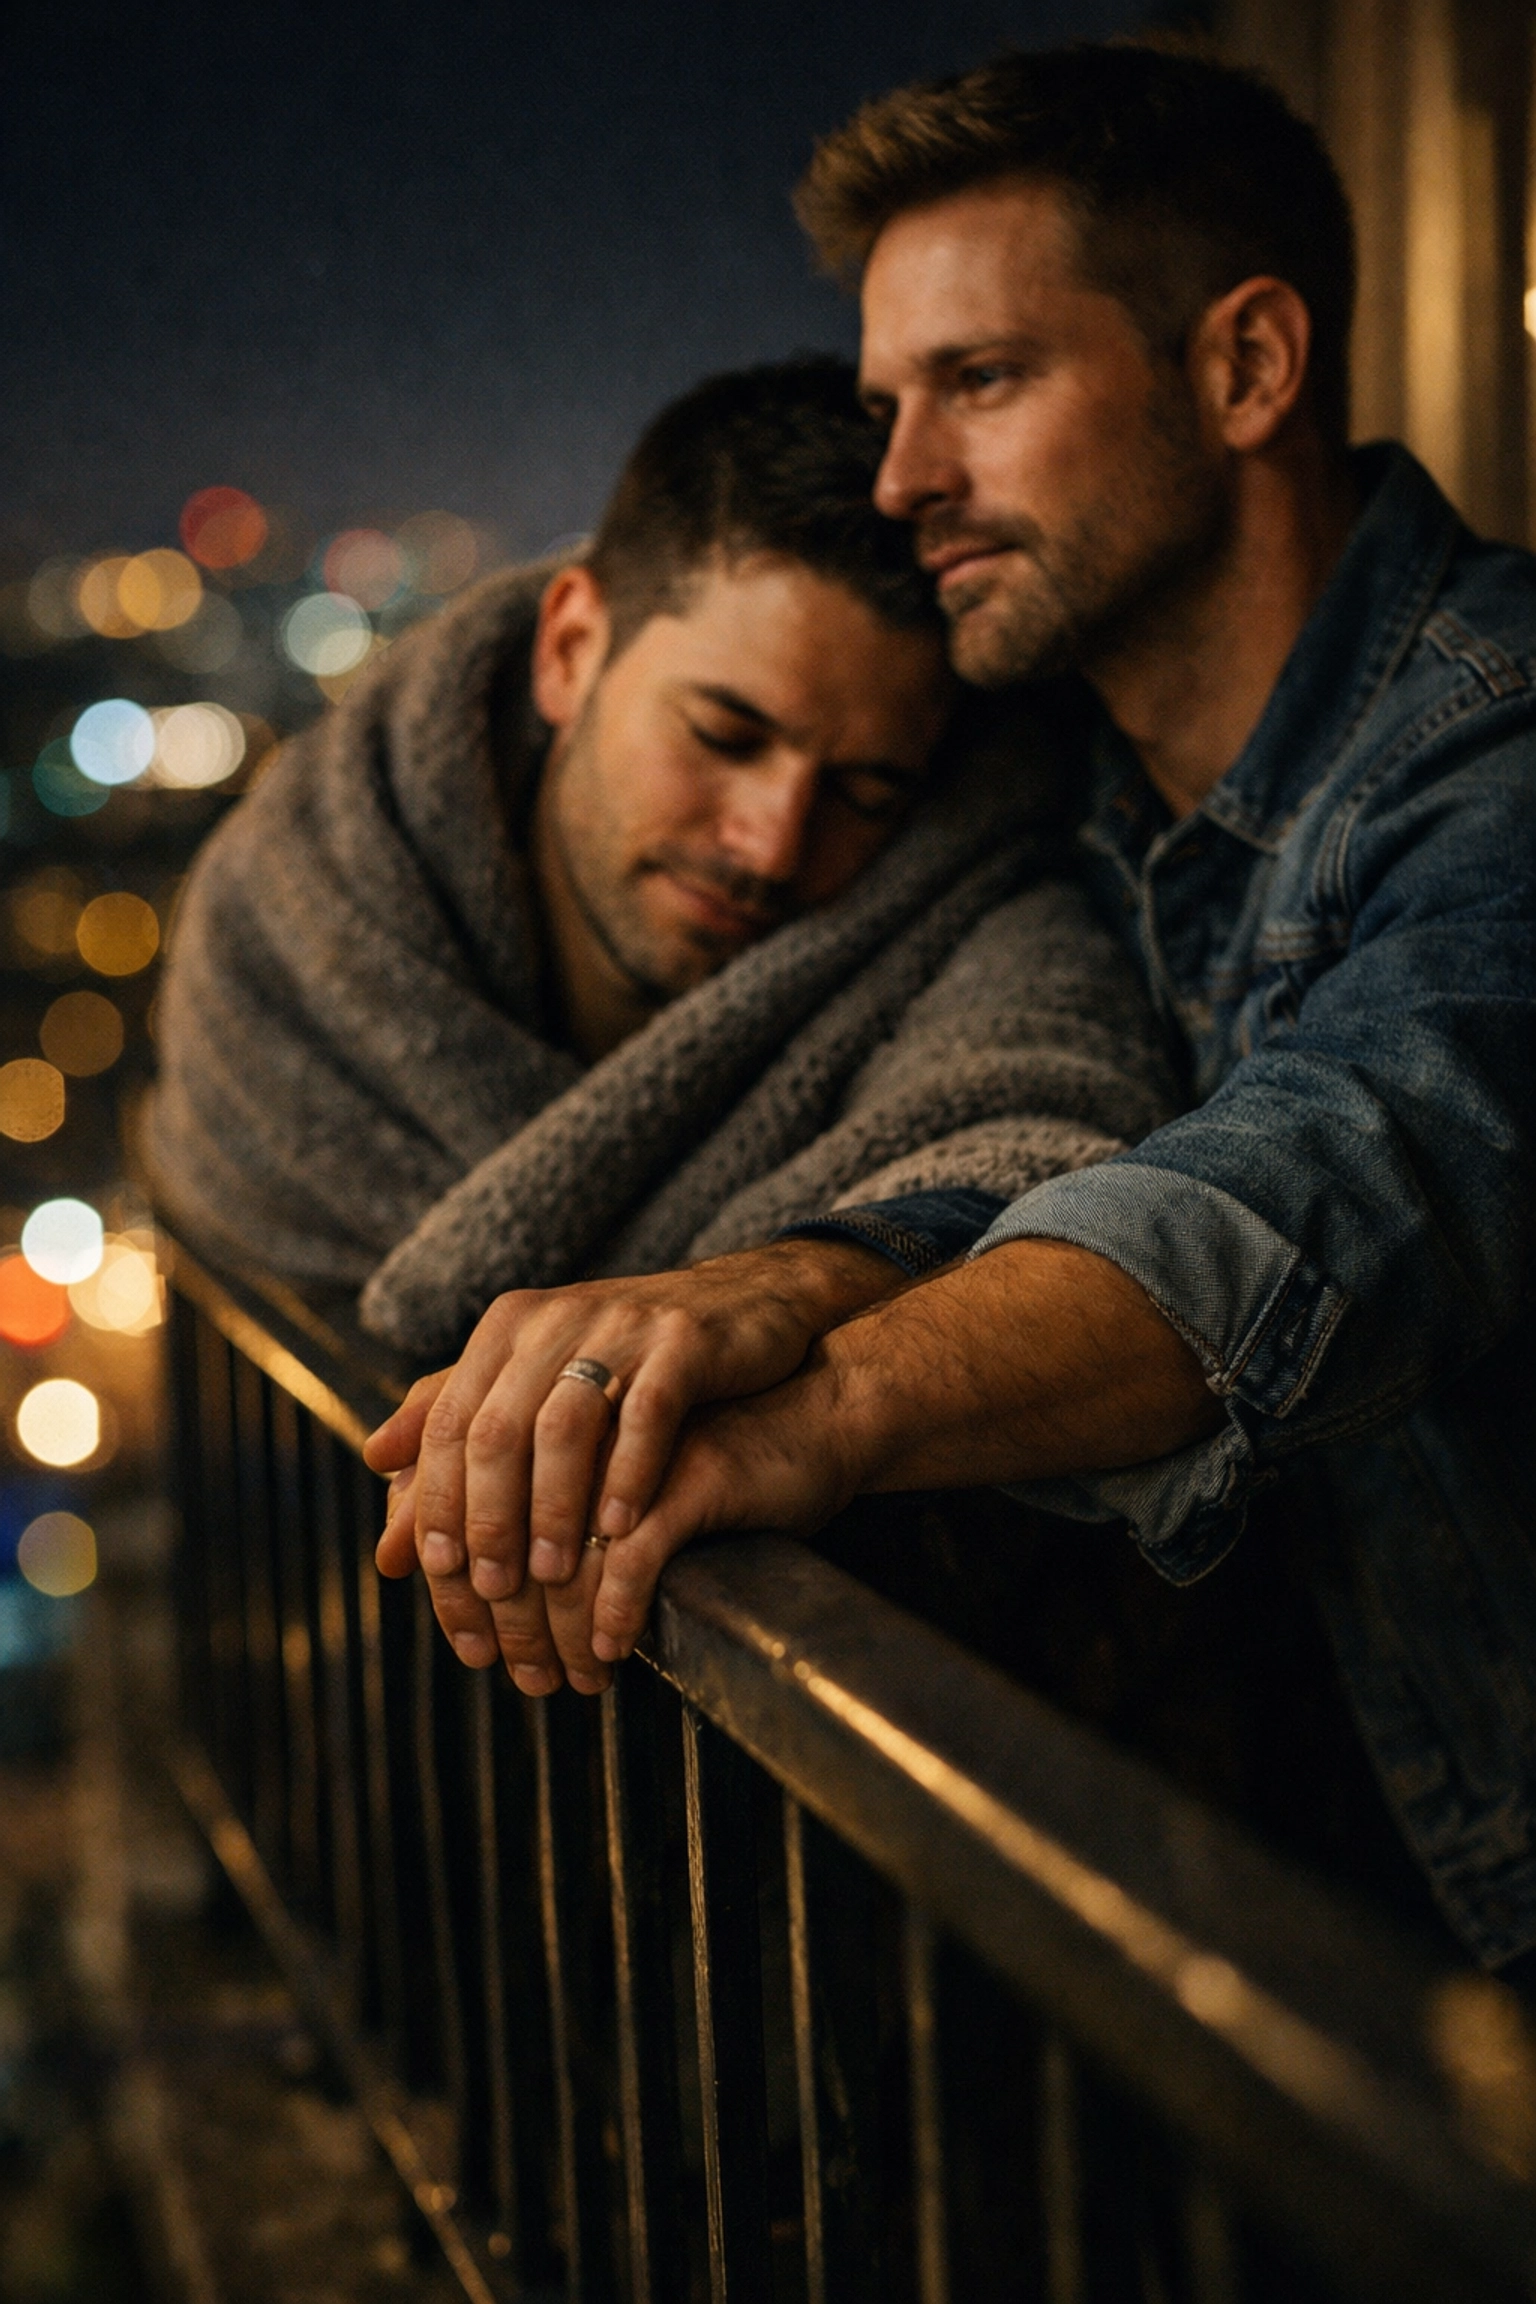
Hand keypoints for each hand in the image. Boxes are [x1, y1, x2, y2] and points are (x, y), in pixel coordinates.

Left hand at [363, 1237, 900, 1691]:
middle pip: (497, 1429)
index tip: (437, 1576)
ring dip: (554, 1511)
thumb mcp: (542, 1379)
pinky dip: (628, 1477)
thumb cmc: (639, 1366)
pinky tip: (622, 1533)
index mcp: (508, 1327)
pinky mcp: (687, 1341)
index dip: (436, 1502)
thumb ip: (462, 1417)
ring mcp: (623, 1325)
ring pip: (566, 1426)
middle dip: (489, 1521)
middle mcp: (556, 1318)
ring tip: (556, 1577)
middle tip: (495, 1593)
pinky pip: (649, 1415)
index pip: (449, 1422)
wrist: (756, 1314)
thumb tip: (373, 1464)